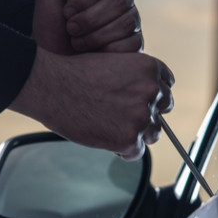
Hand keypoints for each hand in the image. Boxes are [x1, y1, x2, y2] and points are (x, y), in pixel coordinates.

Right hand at [9, 47, 173, 159]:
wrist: (51, 86)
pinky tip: (105, 139)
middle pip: (162, 112)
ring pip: (152, 134)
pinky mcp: (129, 139)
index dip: (152, 97)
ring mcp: (142, 117)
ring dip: (136, 135)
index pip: (166, 87)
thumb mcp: (113, 64)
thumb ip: (134, 81)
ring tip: (111, 128)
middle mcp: (151, 92)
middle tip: (123, 118)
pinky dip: (123, 150)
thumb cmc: (73, 74)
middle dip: (146, 116)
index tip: (139, 102)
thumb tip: (144, 102)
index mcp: (149, 69)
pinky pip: (136, 152)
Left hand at [33, 0, 141, 54]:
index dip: (84, 0)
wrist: (53, 57)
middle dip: (89, 19)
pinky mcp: (136, 43)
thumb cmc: (51, 22)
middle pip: (119, 1)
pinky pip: (131, 44)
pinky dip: (107, 50)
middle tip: (70, 28)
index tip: (66, 12)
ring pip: (126, 23)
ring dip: (95, 37)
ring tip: (77, 42)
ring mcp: (132, 21)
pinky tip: (93, 53)